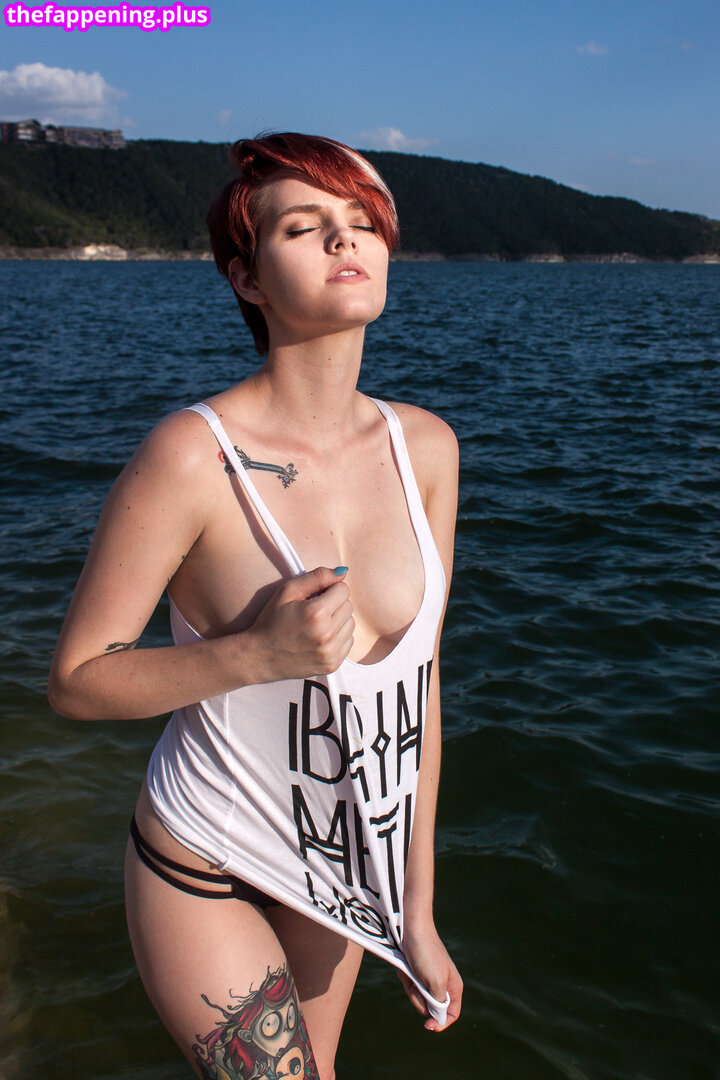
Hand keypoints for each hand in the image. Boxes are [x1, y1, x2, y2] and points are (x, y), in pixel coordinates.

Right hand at [245, 566, 353, 681]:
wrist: (260, 656)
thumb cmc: (271, 621)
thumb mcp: (287, 591)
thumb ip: (317, 577)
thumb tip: (342, 572)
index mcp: (316, 613)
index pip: (343, 589)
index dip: (329, 589)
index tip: (316, 596)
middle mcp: (327, 634)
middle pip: (349, 606)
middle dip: (334, 604)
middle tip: (314, 610)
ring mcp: (330, 652)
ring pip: (351, 624)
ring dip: (338, 620)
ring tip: (317, 624)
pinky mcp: (332, 665)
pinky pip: (348, 642)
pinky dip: (338, 637)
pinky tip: (320, 638)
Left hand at [399, 921, 462, 1031]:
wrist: (412, 929)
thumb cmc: (427, 954)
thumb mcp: (436, 982)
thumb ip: (438, 1004)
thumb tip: (437, 1019)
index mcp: (453, 988)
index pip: (452, 1014)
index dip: (441, 1022)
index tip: (427, 1025)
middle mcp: (442, 985)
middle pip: (430, 1008)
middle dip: (419, 998)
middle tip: (417, 983)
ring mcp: (428, 979)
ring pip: (417, 997)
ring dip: (411, 987)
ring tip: (411, 972)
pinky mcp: (417, 973)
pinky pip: (410, 986)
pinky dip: (405, 978)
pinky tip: (406, 967)